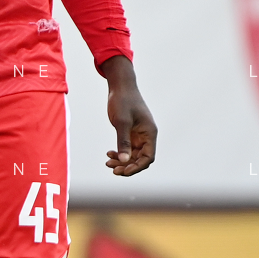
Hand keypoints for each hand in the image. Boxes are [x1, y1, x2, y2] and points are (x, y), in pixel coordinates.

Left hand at [99, 55, 156, 175]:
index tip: (123, 171)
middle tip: (112, 169)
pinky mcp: (131, 132)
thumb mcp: (122, 122)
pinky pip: (128, 148)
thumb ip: (123, 142)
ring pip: (133, 155)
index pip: (148, 157)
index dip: (137, 167)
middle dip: (127, 165)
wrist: (120, 86)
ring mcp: (139, 134)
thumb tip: (124, 160)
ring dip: (122, 161)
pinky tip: (109, 153)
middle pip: (140, 158)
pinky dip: (119, 153)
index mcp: (150, 133)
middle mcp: (147, 135)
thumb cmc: (123, 101)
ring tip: (108, 162)